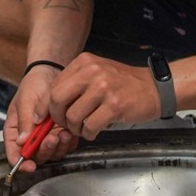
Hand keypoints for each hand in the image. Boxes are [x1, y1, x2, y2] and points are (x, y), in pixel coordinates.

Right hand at [4, 65, 79, 170]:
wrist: (51, 73)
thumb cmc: (33, 84)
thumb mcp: (25, 99)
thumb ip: (24, 120)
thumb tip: (21, 141)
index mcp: (14, 131)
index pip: (13, 154)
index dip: (20, 164)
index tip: (29, 166)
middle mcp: (30, 138)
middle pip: (35, 156)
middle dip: (44, 151)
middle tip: (51, 139)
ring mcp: (46, 137)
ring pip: (51, 154)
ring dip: (58, 147)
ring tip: (63, 132)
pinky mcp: (60, 134)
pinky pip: (65, 147)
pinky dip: (68, 142)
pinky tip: (69, 130)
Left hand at [48, 52, 163, 140]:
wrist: (154, 87)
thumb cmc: (124, 84)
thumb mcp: (97, 73)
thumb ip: (75, 84)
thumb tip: (49, 106)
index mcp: (84, 62)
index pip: (54, 86)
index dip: (45, 106)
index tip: (41, 117)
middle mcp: (92, 72)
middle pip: (57, 99)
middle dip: (57, 117)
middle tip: (65, 124)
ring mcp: (104, 88)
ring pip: (73, 116)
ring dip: (75, 128)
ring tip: (84, 128)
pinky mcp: (114, 105)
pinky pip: (90, 126)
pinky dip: (88, 134)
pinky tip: (94, 131)